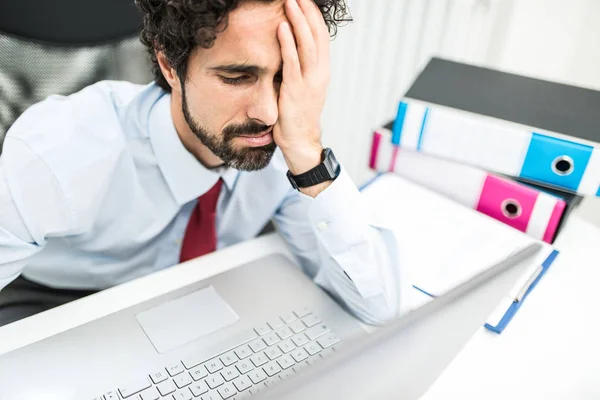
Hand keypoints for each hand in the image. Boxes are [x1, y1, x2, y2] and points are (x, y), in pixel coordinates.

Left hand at [274, 0, 330, 177]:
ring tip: (289, 1)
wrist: (300, 141)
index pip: (321, 36)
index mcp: (322, 71)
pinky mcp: (296, 91)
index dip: (313, 16)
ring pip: (306, 45)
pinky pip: (292, 63)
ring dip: (297, 21)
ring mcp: (310, 82)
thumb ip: (299, 67)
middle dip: (307, 12)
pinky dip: (286, 44)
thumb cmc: (297, 114)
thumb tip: (287, 47)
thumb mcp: (302, 86)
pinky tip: (280, 27)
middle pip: (316, 35)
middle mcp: (320, 73)